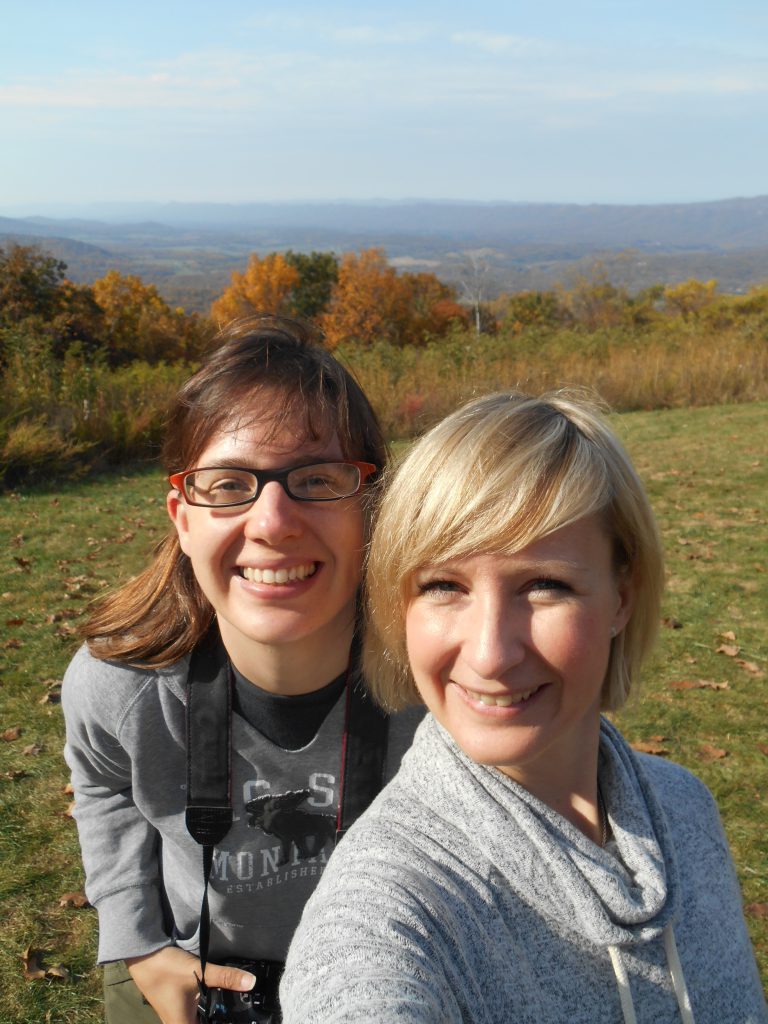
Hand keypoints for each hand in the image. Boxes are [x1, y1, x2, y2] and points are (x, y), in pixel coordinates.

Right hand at [126, 945, 256, 1023]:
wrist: (143, 956)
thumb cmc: (167, 969)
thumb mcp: (198, 971)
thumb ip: (225, 977)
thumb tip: (252, 982)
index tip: (240, 1020)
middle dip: (220, 1018)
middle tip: (238, 1013)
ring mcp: (175, 1016)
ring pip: (198, 1021)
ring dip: (212, 1015)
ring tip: (230, 1008)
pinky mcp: (176, 1007)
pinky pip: (194, 1016)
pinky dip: (206, 1011)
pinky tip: (217, 1001)